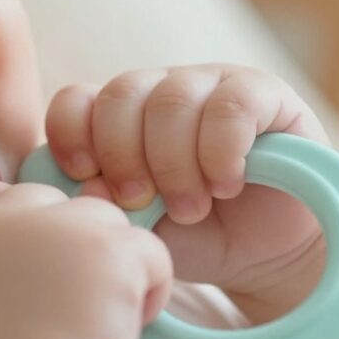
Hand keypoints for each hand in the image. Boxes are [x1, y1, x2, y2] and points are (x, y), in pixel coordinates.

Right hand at [0, 179, 172, 338]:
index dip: (7, 216)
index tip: (25, 251)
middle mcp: (4, 216)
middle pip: (47, 200)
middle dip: (63, 240)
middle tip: (68, 298)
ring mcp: (59, 226)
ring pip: (100, 217)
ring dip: (107, 259)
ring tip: (100, 316)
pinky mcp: (110, 247)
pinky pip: (148, 250)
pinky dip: (149, 287)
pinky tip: (128, 325)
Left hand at [45, 64, 328, 295]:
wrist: (266, 255)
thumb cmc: (194, 237)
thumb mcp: (141, 231)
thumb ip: (110, 208)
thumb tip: (88, 187)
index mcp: (118, 116)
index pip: (76, 99)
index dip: (72, 135)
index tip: (85, 178)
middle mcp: (159, 90)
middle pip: (121, 95)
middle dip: (123, 156)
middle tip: (142, 204)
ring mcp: (210, 84)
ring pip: (172, 100)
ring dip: (175, 163)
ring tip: (191, 210)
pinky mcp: (264, 93)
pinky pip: (232, 106)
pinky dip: (221, 153)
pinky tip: (225, 186)